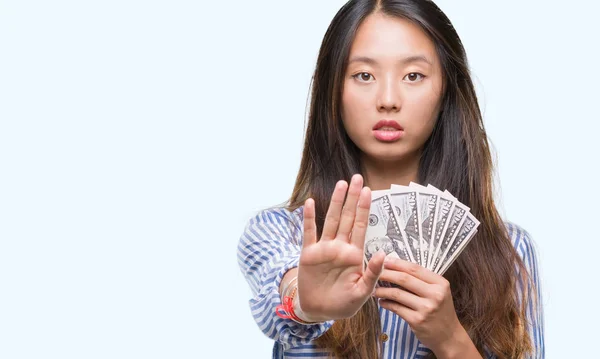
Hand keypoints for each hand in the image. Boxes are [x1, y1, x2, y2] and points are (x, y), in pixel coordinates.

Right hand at [297, 174, 385, 320]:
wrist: (320, 311)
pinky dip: (309, 218)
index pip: (362, 226)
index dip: (365, 208)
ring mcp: (324, 249)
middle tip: (357, 178)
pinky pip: (309, 233)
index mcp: (355, 254)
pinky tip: (311, 203)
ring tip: (341, 184)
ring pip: (331, 220)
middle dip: (353, 198)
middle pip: (348, 217)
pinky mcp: (309, 254)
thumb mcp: (363, 292)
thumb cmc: (344, 303)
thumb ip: (373, 273)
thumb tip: (384, 253)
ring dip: (336, 202)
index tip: (369, 191)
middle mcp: (340, 247)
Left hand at [374, 258, 478, 357]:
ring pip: (397, 294)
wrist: (449, 336)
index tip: (385, 260)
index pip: (415, 269)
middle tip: (375, 273)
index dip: (397, 263)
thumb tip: (398, 268)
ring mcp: (426, 308)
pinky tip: (381, 301)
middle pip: (404, 279)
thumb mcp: (439, 292)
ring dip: (383, 290)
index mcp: (440, 283)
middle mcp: (435, 294)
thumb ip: (423, 281)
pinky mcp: (417, 320)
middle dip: (387, 274)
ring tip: (375, 289)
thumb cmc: (441, 311)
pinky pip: (396, 308)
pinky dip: (386, 303)